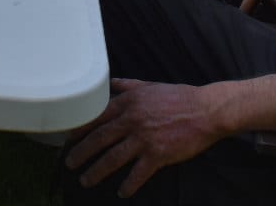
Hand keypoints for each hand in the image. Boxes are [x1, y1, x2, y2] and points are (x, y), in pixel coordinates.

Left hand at [63, 80, 223, 196]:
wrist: (206, 110)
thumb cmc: (179, 97)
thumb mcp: (149, 85)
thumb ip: (127, 86)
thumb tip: (111, 83)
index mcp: (128, 102)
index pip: (97, 116)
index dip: (81, 129)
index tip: (69, 138)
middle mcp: (132, 120)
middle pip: (99, 138)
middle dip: (81, 152)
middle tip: (69, 162)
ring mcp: (144, 138)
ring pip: (113, 158)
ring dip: (97, 171)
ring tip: (85, 180)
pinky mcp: (158, 154)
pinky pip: (138, 173)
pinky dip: (128, 185)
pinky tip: (121, 193)